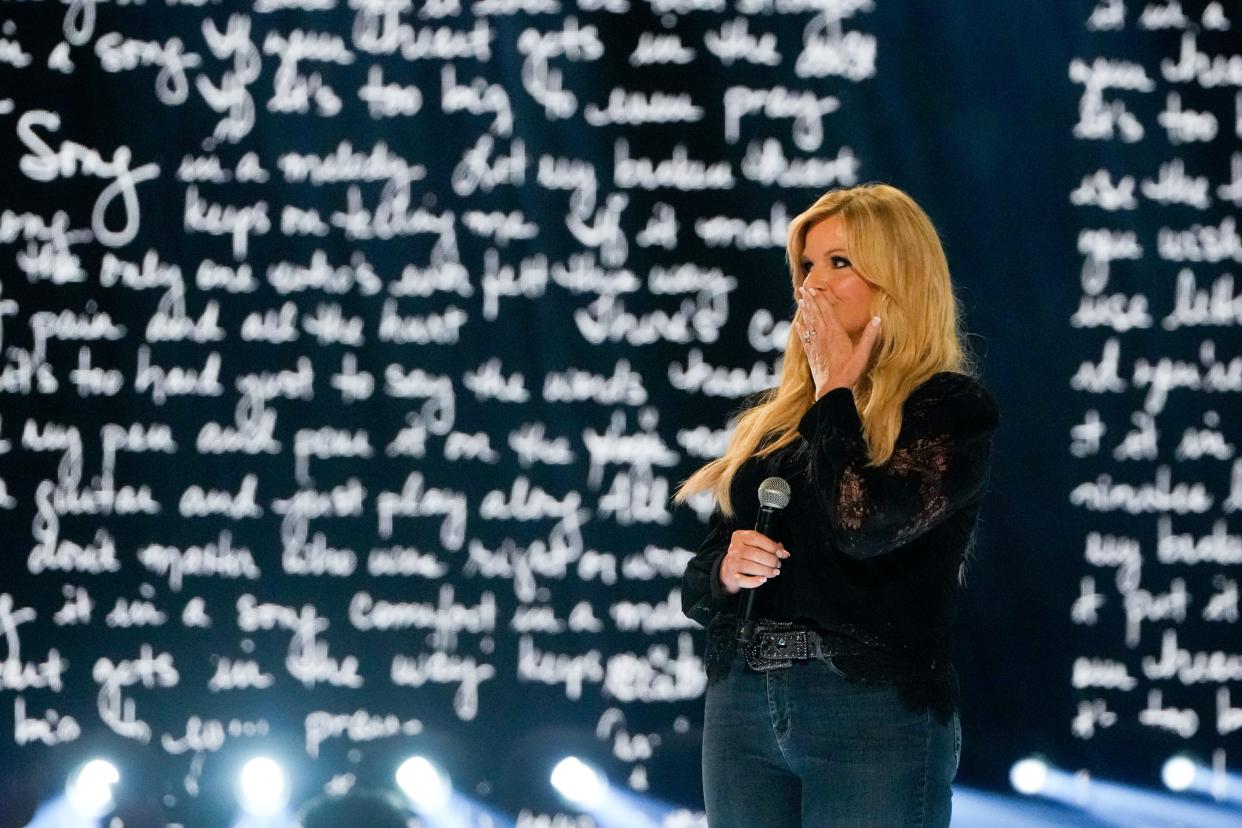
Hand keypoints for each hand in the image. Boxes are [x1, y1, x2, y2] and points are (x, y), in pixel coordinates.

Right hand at [719, 529, 788, 593]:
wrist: (728, 568)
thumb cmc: (745, 555)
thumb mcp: (754, 545)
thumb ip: (769, 546)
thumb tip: (783, 552)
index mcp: (740, 537)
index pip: (757, 539)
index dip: (772, 547)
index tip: (782, 554)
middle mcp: (734, 548)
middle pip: (754, 554)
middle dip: (770, 560)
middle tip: (777, 564)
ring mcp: (732, 562)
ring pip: (750, 566)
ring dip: (766, 570)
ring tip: (774, 572)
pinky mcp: (732, 576)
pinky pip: (744, 580)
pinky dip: (755, 581)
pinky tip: (763, 579)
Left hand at [795, 284, 881, 398]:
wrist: (831, 389)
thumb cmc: (848, 372)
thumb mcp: (862, 354)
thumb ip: (870, 336)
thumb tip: (878, 319)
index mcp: (835, 333)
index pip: (826, 311)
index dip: (820, 299)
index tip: (814, 289)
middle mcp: (823, 336)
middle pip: (815, 314)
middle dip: (809, 300)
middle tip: (803, 288)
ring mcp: (815, 345)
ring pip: (808, 323)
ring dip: (805, 311)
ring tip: (800, 300)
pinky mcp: (810, 354)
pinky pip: (804, 338)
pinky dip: (801, 329)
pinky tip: (797, 324)